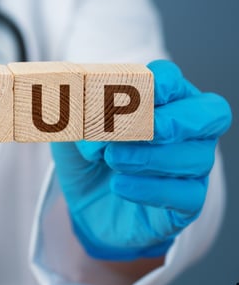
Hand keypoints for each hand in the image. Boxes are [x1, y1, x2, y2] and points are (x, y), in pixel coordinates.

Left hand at [51, 60, 231, 259]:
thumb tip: (87, 104)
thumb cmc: (87, 156)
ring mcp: (192, 166)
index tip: (142, 90)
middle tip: (145, 129)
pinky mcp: (188, 202)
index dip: (162, 82)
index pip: (173, 80)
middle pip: (211, 114)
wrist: (85, 204)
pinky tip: (119, 185)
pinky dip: (152, 189)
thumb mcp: (72, 129)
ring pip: (197, 158)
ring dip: (151, 157)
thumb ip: (78, 111)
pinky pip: (188, 195)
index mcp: (162, 99)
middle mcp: (187, 129)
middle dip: (176, 120)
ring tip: (113, 160)